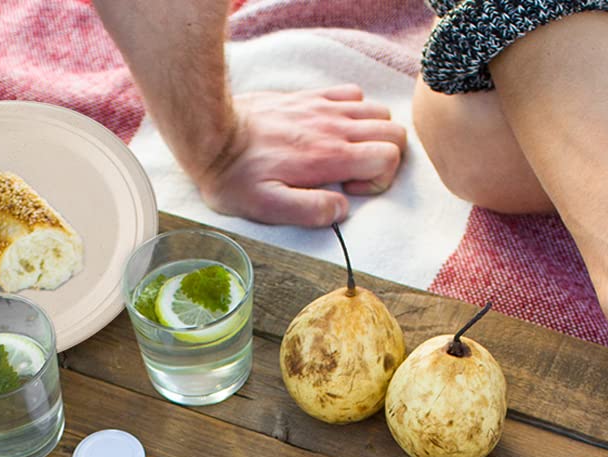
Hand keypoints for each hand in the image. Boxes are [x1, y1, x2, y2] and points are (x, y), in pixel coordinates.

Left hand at [193, 86, 406, 226]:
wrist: (214, 135)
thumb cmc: (238, 177)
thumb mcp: (269, 208)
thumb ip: (310, 211)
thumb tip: (341, 210)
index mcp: (330, 156)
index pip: (388, 156)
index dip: (379, 179)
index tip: (348, 190)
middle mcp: (334, 127)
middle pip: (393, 131)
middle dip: (385, 157)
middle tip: (352, 175)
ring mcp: (324, 108)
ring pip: (377, 111)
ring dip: (372, 135)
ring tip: (346, 154)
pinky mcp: (311, 97)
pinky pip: (352, 93)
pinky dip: (355, 112)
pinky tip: (333, 131)